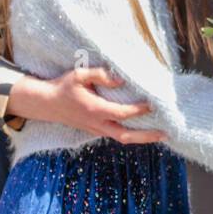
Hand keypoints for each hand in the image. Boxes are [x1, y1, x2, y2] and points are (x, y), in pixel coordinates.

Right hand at [9, 67, 164, 143]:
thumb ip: (100, 75)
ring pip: (122, 138)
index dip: (139, 110)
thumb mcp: (79, 75)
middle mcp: (97, 124)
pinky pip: (116, 135)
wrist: (46, 103)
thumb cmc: (63, 87)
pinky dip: (130, 134)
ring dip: (141, 137)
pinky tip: (141, 129)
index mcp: (95, 110)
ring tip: (159, 133)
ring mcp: (96, 130)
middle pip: (126, 136)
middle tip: (165, 133)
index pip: (123, 113)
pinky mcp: (95, 130)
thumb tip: (120, 80)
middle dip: (147, 136)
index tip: (153, 103)